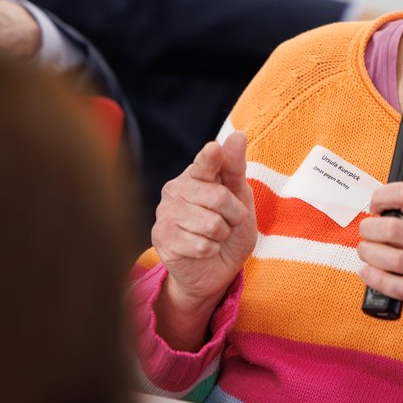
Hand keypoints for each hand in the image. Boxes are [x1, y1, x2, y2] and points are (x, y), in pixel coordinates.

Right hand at [151, 131, 256, 349]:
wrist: (216, 268)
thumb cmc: (230, 228)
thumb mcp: (241, 197)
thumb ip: (235, 168)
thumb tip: (236, 135)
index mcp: (196, 174)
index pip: (205, 163)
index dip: (211, 158)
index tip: (214, 148)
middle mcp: (175, 189)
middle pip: (218, 197)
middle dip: (234, 215)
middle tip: (228, 222)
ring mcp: (165, 214)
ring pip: (211, 223)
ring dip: (222, 235)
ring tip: (214, 236)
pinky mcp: (161, 239)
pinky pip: (200, 244)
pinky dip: (210, 250)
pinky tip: (202, 250)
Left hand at [358, 183, 402, 376]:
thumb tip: (399, 208)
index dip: (384, 196)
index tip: (376, 204)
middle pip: (391, 228)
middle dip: (369, 228)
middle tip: (367, 230)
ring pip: (390, 258)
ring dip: (368, 253)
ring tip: (365, 251)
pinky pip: (398, 287)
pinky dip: (376, 279)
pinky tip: (368, 273)